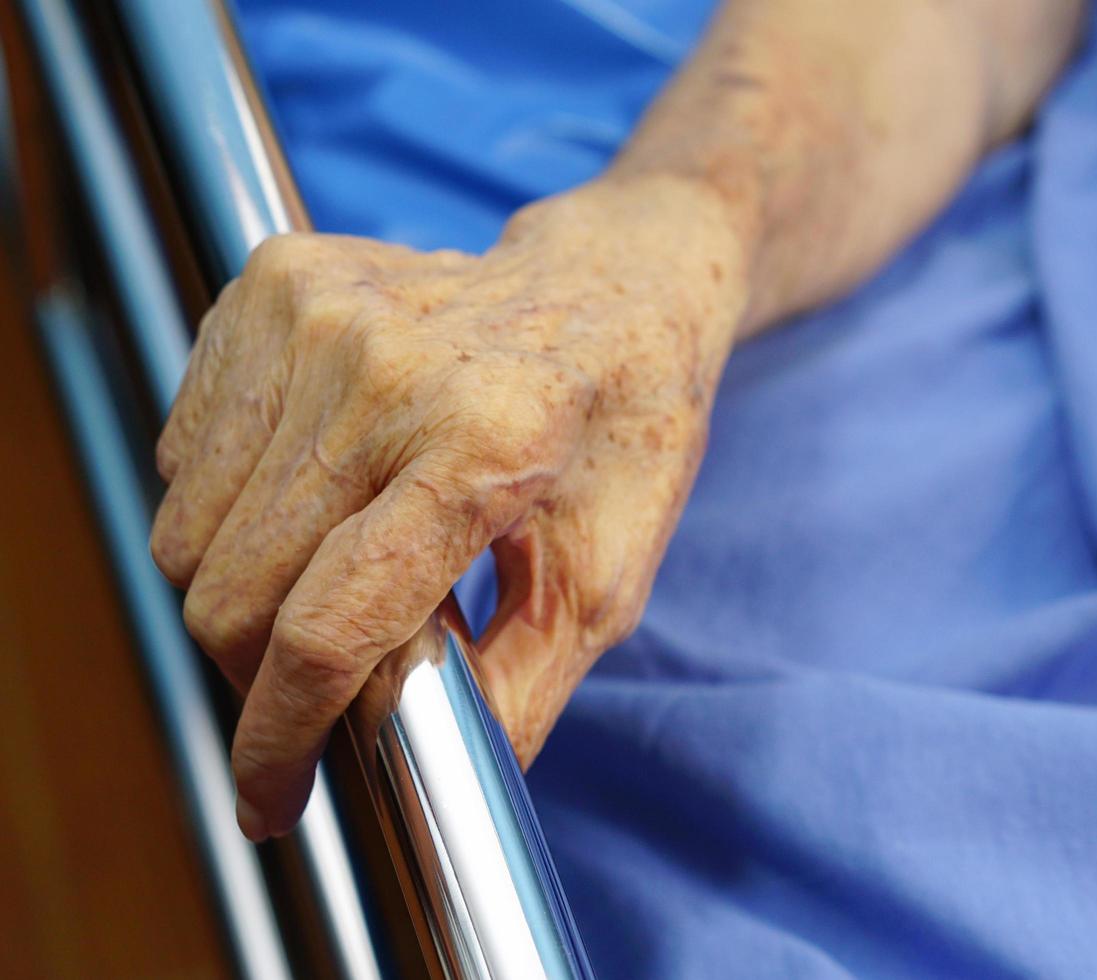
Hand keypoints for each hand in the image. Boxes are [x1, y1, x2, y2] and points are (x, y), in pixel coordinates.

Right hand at [150, 176, 747, 839]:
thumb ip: (518, 690)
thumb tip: (427, 791)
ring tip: (326, 586)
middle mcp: (383, 368)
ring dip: (240, 597)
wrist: (614, 285)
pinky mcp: (272, 283)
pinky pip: (187, 452)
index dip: (280, 736)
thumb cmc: (625, 431)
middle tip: (319, 691)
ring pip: (191, 529)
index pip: (327, 625)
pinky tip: (311, 500)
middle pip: (235, 590)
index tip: (272, 799)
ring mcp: (314, 313)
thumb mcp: (607, 576)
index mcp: (485, 444)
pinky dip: (229, 511)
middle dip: (258, 680)